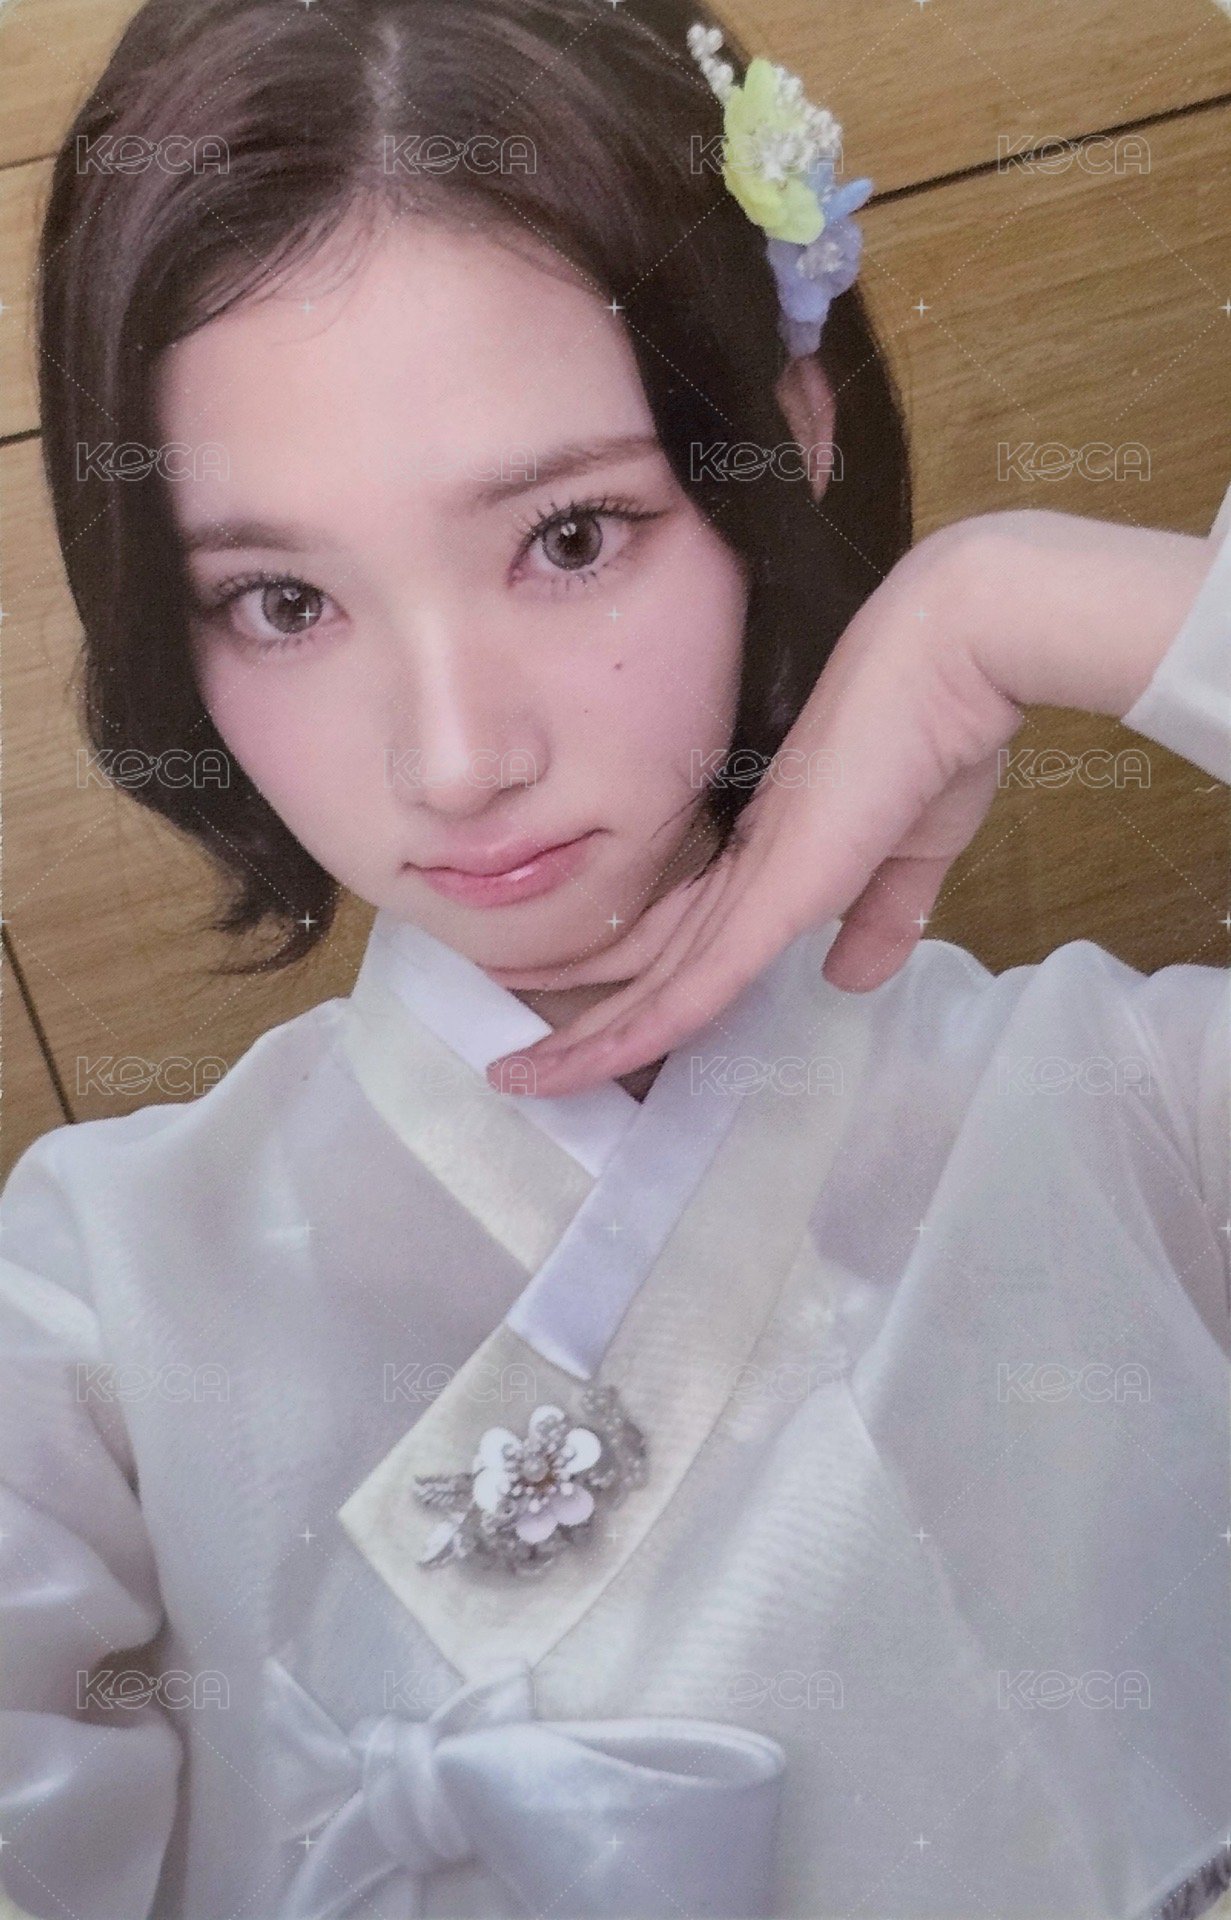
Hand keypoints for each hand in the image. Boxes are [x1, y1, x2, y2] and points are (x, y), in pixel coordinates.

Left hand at [488, 508, 1213, 1097]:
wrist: (951, 657)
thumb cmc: (938, 736)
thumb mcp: (912, 850)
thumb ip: (881, 914)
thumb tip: (849, 976)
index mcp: (770, 857)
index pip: (690, 941)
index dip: (642, 992)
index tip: (597, 1032)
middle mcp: (740, 872)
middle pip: (649, 968)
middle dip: (588, 1025)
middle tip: (524, 1069)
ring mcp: (748, 882)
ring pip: (650, 987)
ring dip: (585, 1042)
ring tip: (520, 1082)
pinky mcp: (767, 894)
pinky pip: (688, 986)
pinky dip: (632, 1035)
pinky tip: (580, 1069)